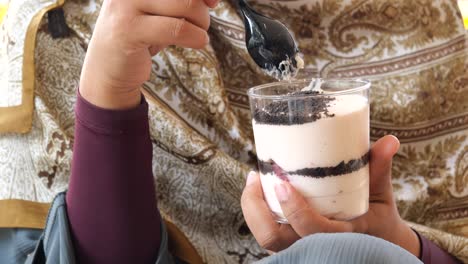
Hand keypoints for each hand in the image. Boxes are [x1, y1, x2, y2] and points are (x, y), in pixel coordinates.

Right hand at [79, 0, 218, 108]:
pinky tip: (198, 42)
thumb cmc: (139, 36)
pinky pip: (177, 28)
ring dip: (202, 22)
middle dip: (202, 8)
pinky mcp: (129, 30)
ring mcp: (125, 5)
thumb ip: (179, 1)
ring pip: (186, 5)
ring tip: (198, 34)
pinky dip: (196, 37)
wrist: (107, 69)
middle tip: (201, 24)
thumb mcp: (158, 11)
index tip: (212, 2)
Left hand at [241, 135, 420, 256]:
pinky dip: (257, 212)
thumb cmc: (377, 217)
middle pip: (272, 238)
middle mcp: (315, 246)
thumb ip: (380, 168)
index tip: (282, 183)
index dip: (294, 210)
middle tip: (256, 176)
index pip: (311, 230)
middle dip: (256, 208)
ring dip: (253, 208)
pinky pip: (266, 231)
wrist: (377, 243)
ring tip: (254, 179)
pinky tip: (258, 188)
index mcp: (340, 236)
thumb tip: (390, 141)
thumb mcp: (380, 194)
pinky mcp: (291, 241)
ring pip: (265, 235)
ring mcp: (300, 246)